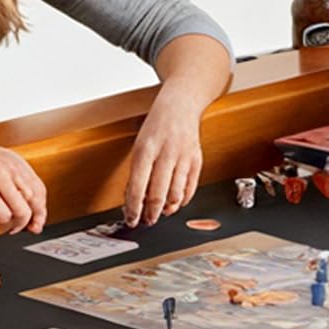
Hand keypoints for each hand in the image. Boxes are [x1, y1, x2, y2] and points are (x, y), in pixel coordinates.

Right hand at [0, 128, 47, 233]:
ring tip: (4, 226)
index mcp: (16, 163)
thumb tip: (20, 203)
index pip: (40, 191)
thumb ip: (8, 179)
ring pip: (22, 211)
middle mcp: (11, 168)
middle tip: (20, 229)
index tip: (35, 223)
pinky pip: (2, 212)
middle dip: (31, 221)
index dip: (41, 211)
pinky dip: (0, 223)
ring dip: (15, 225)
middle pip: (36, 202)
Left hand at [122, 89, 203, 223]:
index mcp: (145, 149)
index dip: (134, 208)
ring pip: (176, 195)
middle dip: (151, 214)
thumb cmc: (156, 127)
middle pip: (158, 194)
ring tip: (160, 213)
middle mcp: (166, 154)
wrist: (180, 106)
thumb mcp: (139, 146)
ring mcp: (183, 157)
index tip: (131, 220)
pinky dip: (182, 200)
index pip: (137, 187)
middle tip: (147, 221)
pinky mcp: (197, 160)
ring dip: (167, 209)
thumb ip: (136, 173)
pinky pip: (190, 188)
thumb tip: (133, 201)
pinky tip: (175, 202)